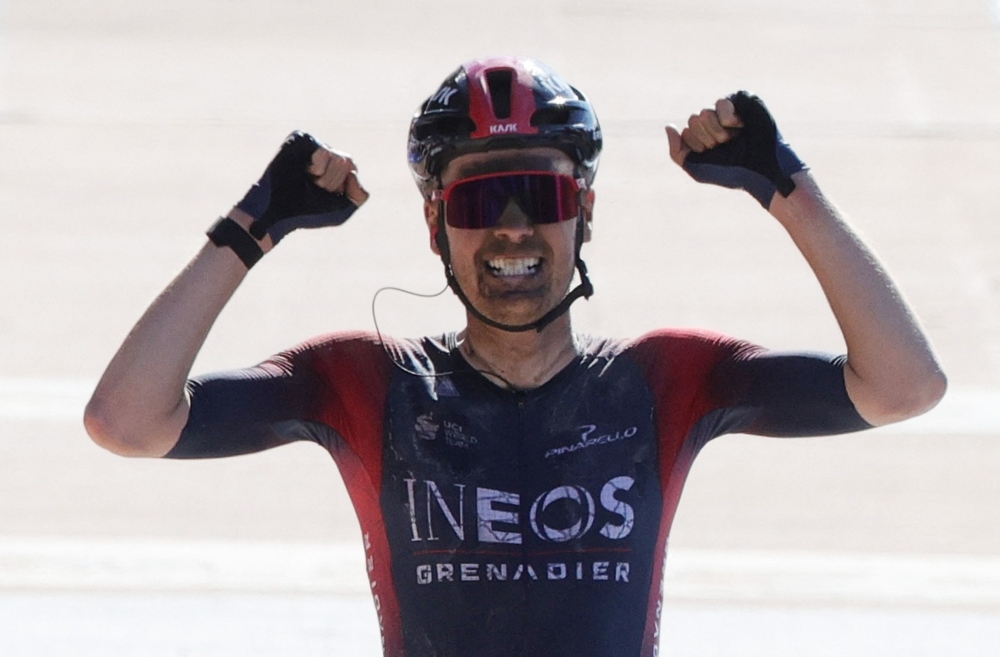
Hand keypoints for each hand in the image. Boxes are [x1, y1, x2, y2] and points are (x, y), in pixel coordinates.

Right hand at [236, 132, 368, 243]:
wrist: (278, 213)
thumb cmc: (306, 213)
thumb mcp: (341, 210)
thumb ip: (359, 195)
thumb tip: (353, 173)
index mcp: (334, 167)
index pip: (352, 169)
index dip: (340, 187)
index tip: (323, 194)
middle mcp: (324, 153)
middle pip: (347, 162)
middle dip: (332, 183)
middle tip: (312, 188)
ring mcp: (312, 145)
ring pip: (338, 158)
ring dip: (325, 178)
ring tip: (307, 180)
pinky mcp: (299, 140)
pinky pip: (324, 151)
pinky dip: (318, 167)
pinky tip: (305, 171)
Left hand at [665, 92, 805, 208]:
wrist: (762, 172)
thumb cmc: (732, 173)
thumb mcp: (696, 168)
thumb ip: (676, 152)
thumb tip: (668, 127)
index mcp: (703, 135)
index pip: (686, 132)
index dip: (700, 147)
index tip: (716, 155)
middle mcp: (714, 120)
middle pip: (693, 120)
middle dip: (708, 139)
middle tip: (727, 146)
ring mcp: (728, 109)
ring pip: (704, 113)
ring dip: (718, 132)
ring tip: (734, 138)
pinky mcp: (743, 100)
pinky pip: (722, 103)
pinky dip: (729, 119)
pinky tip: (741, 126)